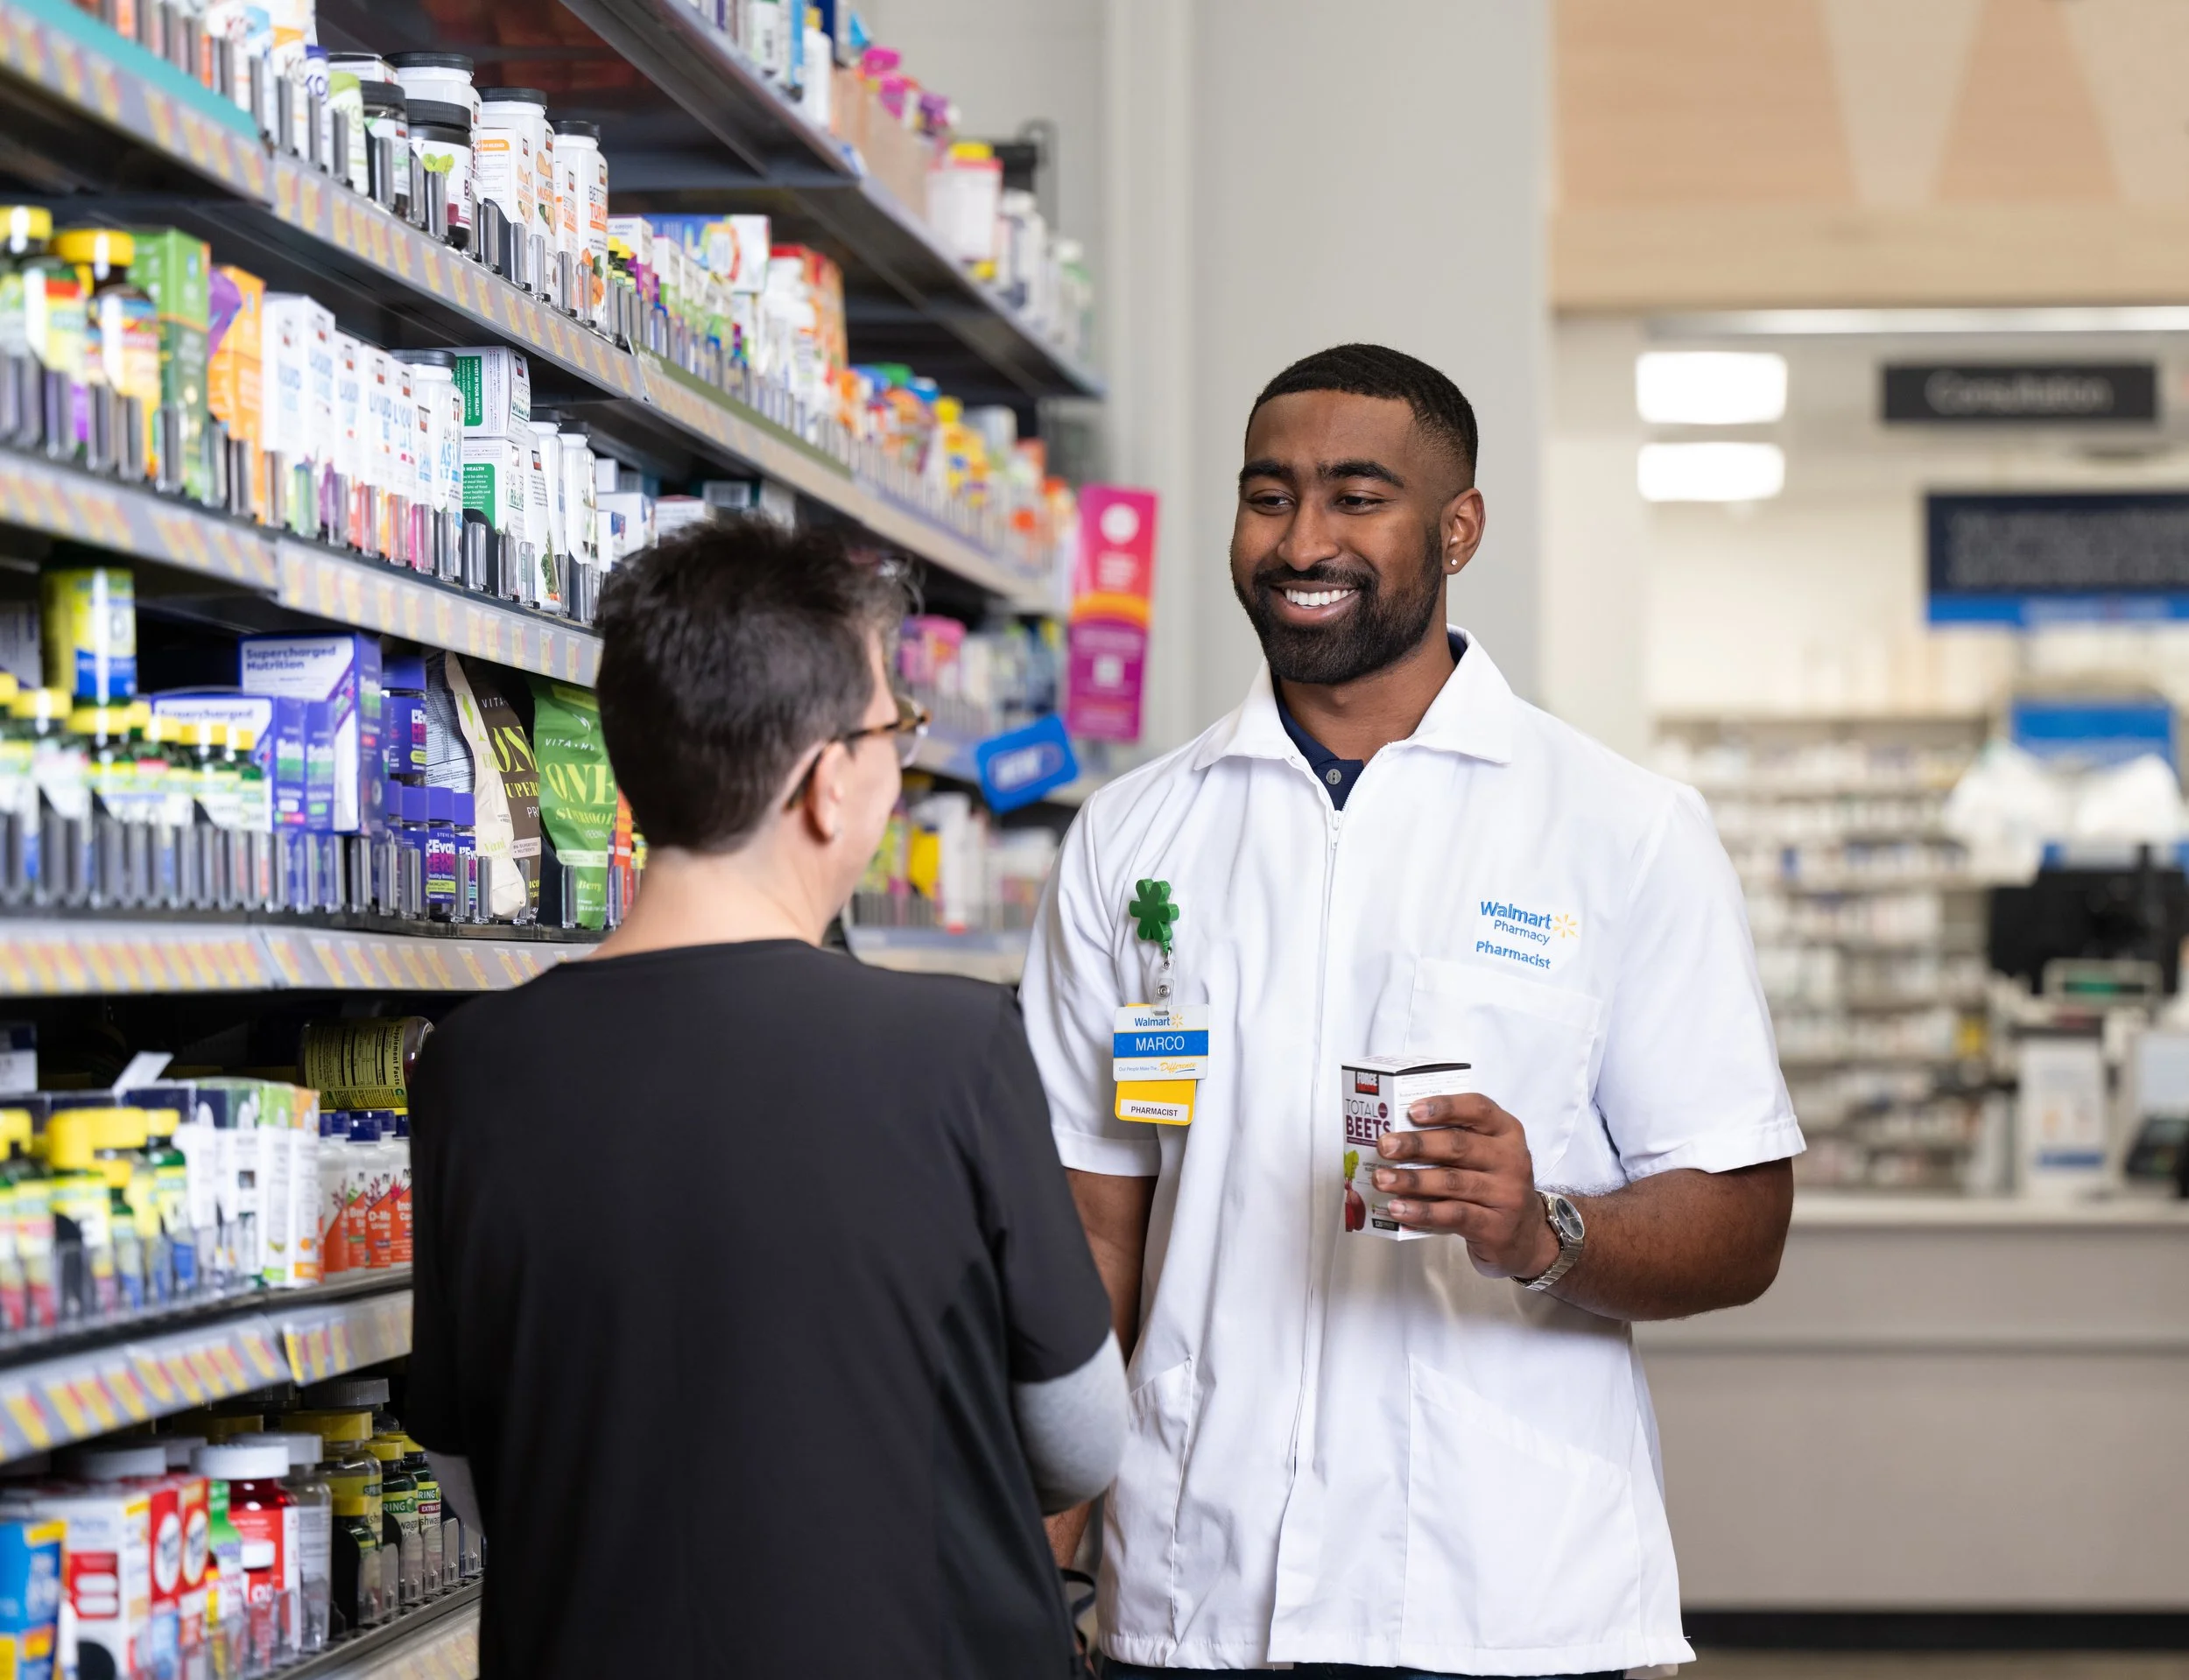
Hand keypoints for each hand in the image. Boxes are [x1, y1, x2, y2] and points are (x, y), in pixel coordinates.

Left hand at [1372, 1093, 1558, 1279]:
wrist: (1525, 1236)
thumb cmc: (1492, 1185)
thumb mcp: (1484, 1156)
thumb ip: (1453, 1141)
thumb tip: (1399, 1136)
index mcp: (1507, 1132)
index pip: (1478, 1109)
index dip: (1445, 1107)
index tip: (1412, 1110)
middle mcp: (1512, 1159)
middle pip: (1459, 1146)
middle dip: (1417, 1145)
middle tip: (1385, 1146)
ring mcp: (1507, 1195)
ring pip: (1452, 1182)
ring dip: (1412, 1180)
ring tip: (1382, 1179)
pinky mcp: (1496, 1227)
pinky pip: (1453, 1215)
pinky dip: (1422, 1211)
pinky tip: (1399, 1209)